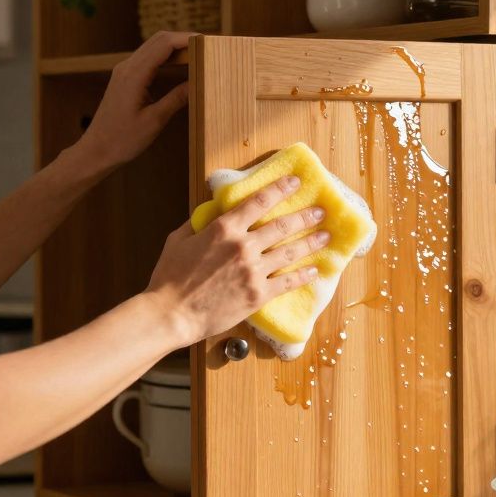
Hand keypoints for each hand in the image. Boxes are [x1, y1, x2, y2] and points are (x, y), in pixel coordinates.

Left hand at [73, 31, 193, 171]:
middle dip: (183, 39)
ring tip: (197, 54)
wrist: (96, 150)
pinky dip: (165, 57)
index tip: (206, 42)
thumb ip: (176, 99)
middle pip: (158, 40)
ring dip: (174, 47)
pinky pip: (147, 59)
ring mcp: (124, 71)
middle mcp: (127, 67)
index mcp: (134, 75)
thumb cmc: (123, 140)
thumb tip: (197, 83)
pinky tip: (179, 65)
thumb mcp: (155, 121)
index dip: (186, 39)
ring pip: (152, 47)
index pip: (164, 44)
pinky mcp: (124, 78)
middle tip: (206, 47)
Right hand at [146, 176, 331, 344]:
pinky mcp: (258, 295)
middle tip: (321, 210)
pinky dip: (303, 275)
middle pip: (283, 226)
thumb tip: (213, 212)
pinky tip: (314, 271)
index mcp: (224, 228)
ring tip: (326, 235)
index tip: (296, 182)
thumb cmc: (169, 277)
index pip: (260, 201)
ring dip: (311, 242)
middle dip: (305, 216)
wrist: (172, 314)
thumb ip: (199, 223)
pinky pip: (287, 282)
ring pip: (290, 252)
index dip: (281, 189)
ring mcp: (253, 271)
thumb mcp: (178, 240)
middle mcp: (243, 246)